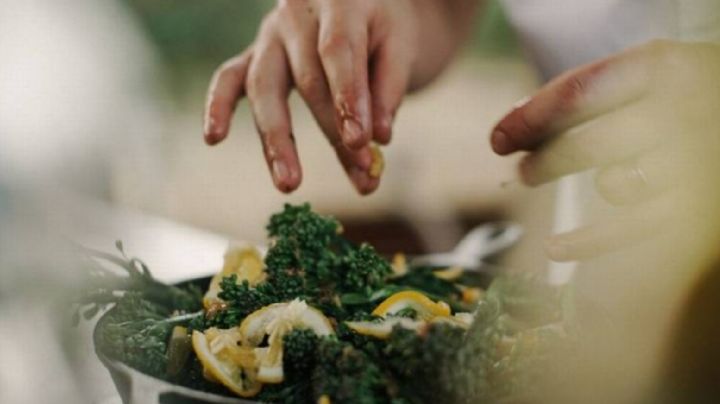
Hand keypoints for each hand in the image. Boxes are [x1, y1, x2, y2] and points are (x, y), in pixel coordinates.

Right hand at [203, 0, 421, 193]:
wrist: (360, 3)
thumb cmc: (383, 26)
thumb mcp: (400, 45)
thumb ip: (389, 90)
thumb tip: (379, 139)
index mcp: (339, 0)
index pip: (338, 51)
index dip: (349, 99)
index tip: (362, 143)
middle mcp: (296, 14)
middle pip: (307, 79)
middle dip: (333, 132)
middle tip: (361, 174)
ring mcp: (269, 34)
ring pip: (264, 86)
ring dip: (277, 140)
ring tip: (289, 184)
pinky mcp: (254, 54)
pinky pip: (229, 78)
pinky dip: (219, 106)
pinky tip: (213, 138)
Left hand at [490, 40, 719, 261]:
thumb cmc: (690, 99)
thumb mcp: (654, 74)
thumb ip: (593, 90)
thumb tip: (516, 120)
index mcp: (666, 69)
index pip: (579, 94)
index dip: (531, 118)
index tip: (500, 137)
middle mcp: (682, 113)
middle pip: (589, 144)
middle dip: (544, 160)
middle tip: (522, 171)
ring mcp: (694, 164)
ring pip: (613, 184)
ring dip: (581, 191)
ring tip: (552, 179)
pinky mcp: (698, 210)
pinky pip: (633, 230)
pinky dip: (589, 242)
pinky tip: (556, 246)